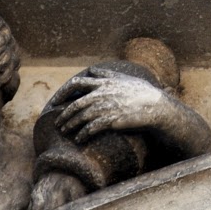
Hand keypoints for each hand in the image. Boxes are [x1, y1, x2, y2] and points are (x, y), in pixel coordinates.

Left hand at [52, 67, 174, 142]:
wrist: (155, 106)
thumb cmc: (141, 91)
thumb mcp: (125, 78)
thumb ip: (107, 74)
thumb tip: (93, 70)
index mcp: (104, 83)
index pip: (76, 84)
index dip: (62, 93)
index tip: (56, 102)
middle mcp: (102, 94)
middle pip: (75, 104)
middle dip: (64, 115)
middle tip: (58, 123)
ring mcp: (106, 107)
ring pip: (80, 117)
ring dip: (70, 126)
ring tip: (65, 132)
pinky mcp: (111, 120)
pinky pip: (91, 128)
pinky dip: (82, 134)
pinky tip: (79, 139)